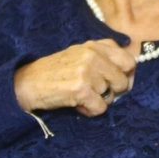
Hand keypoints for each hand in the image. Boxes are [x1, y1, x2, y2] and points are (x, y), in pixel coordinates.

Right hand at [13, 40, 135, 116]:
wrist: (28, 82)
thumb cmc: (56, 71)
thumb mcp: (80, 54)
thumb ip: (104, 58)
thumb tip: (130, 76)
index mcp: (95, 46)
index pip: (129, 60)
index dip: (126, 75)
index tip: (116, 82)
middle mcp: (93, 56)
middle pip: (123, 81)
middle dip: (112, 92)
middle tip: (95, 92)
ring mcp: (87, 72)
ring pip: (111, 97)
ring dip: (97, 101)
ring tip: (80, 96)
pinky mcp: (81, 89)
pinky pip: (100, 108)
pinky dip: (90, 111)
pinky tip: (78, 105)